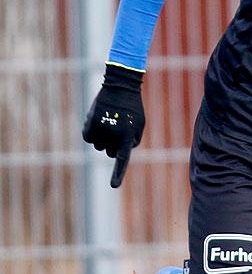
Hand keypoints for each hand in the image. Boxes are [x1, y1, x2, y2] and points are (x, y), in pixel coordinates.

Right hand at [82, 63, 145, 187]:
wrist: (120, 88)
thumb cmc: (133, 108)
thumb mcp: (139, 125)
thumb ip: (132, 141)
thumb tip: (119, 153)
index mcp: (127, 137)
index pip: (122, 160)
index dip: (118, 174)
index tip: (114, 186)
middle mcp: (112, 137)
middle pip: (109, 152)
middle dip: (113, 145)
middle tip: (118, 128)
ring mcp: (100, 132)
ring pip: (99, 145)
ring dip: (103, 137)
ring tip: (110, 121)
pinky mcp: (89, 126)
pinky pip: (89, 138)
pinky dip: (92, 132)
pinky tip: (99, 120)